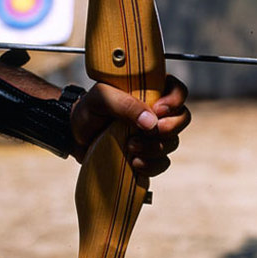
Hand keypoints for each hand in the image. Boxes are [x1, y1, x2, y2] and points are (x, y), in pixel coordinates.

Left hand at [70, 75, 189, 174]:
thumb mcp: (101, 99)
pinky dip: (151, 165)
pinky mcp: (148, 155)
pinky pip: (162, 163)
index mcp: (150, 92)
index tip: (158, 110)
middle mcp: (157, 113)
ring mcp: (153, 135)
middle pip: (183, 118)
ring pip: (173, 142)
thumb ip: (125, 104)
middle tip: (146, 131)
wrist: (73, 135)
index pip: (178, 91)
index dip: (175, 101)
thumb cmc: (88, 110)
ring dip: (155, 148)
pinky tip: (134, 163)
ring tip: (130, 146)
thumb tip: (151, 121)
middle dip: (168, 128)